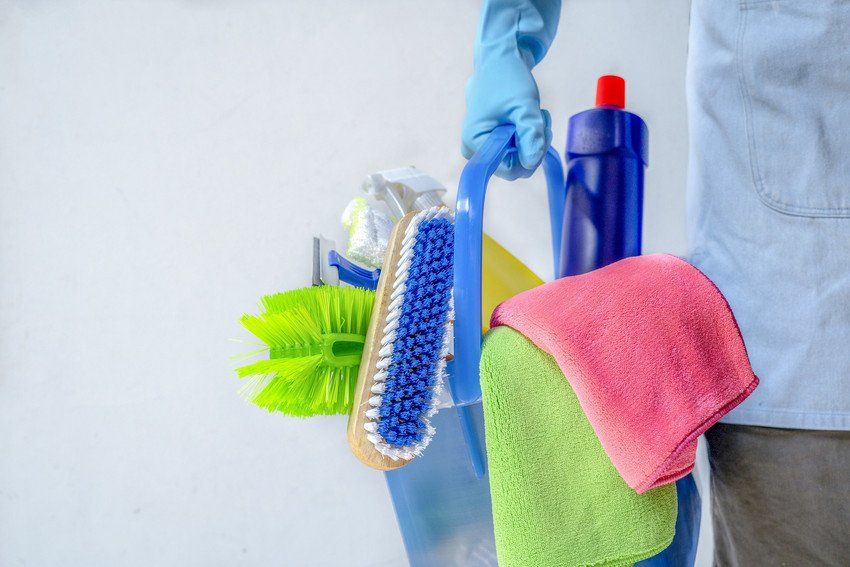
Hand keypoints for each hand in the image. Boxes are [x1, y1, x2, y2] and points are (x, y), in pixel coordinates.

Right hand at [461, 49, 551, 180]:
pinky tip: (530, 116)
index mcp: (475, 142)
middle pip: (513, 165)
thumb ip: (530, 134)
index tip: (541, 132)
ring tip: (537, 114)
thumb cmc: (507, 78)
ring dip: (533, 138)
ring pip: (517, 157)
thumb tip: (532, 162)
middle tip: (541, 120)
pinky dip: (528, 134)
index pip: (508, 170)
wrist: (499, 58)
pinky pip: (514, 148)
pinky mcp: (491, 139)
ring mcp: (482, 144)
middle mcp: (474, 149)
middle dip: (533, 145)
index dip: (529, 156)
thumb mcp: (524, 106)